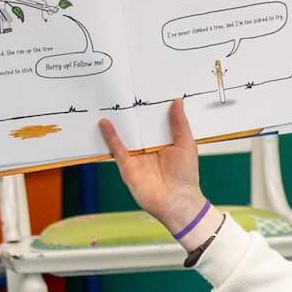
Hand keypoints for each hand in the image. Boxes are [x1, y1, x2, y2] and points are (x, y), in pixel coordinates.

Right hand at [99, 98, 207, 235]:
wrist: (178, 201)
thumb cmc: (186, 175)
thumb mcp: (186, 144)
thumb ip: (179, 123)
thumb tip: (177, 101)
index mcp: (163, 142)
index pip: (153, 122)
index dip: (149, 108)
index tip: (144, 89)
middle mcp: (148, 149)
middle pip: (137, 127)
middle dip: (131, 112)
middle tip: (123, 90)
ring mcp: (136, 157)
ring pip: (125, 136)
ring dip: (118, 122)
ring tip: (110, 102)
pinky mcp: (127, 167)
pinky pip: (117, 150)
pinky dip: (111, 137)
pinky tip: (105, 123)